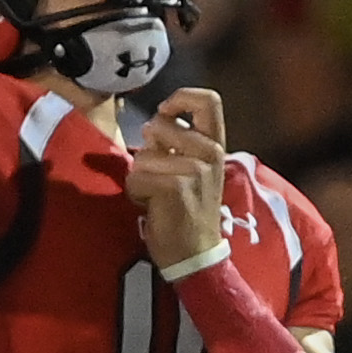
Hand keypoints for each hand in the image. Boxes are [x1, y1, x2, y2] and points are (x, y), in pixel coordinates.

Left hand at [125, 87, 227, 271]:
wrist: (195, 254)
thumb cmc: (188, 212)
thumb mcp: (193, 170)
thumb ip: (177, 144)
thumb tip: (152, 123)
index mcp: (216, 145)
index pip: (208, 100)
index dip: (180, 98)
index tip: (164, 112)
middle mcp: (210, 153)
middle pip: (159, 125)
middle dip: (146, 149)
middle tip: (158, 175)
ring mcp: (194, 169)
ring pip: (142, 155)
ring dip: (140, 177)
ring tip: (157, 196)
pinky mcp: (174, 187)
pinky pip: (135, 179)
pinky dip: (135, 194)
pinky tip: (152, 207)